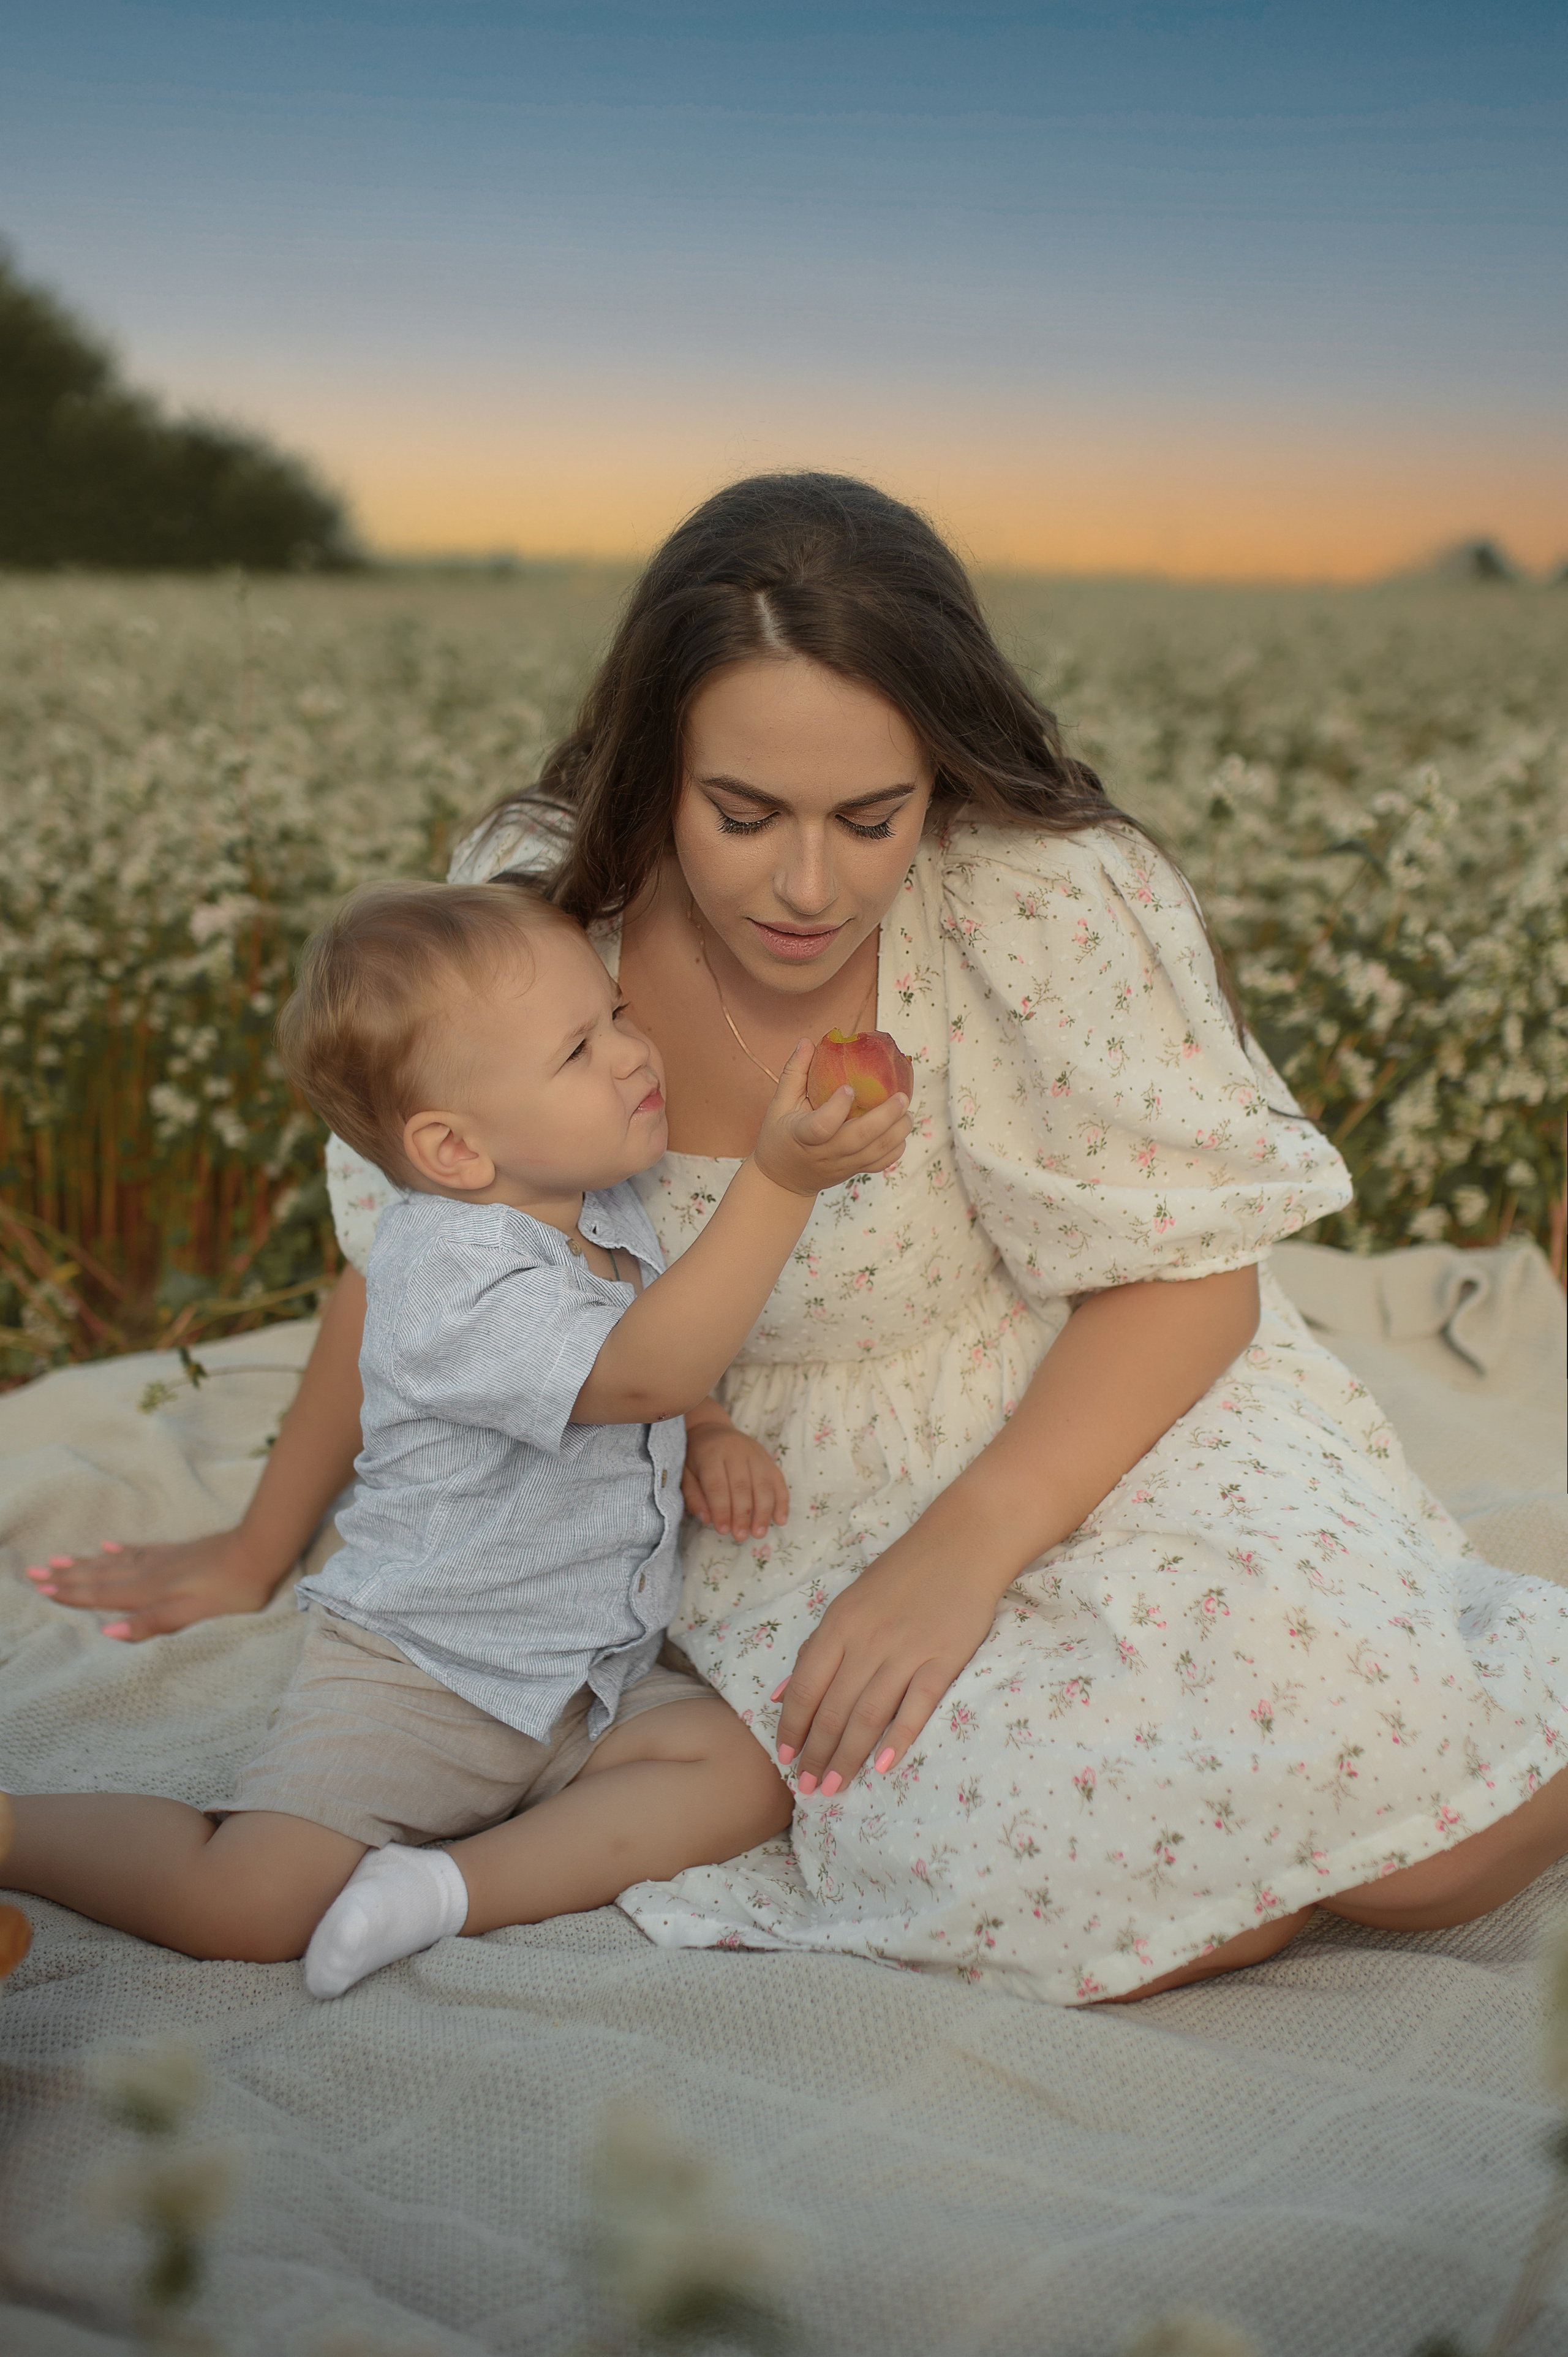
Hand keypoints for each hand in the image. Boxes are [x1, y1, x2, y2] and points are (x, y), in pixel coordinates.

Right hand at [19, 1528, 282, 1640]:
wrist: (261, 1549)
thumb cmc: (233, 1589)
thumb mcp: (193, 1614)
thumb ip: (152, 1622)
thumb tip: (108, 1633)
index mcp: (151, 1592)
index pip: (103, 1595)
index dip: (72, 1594)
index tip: (42, 1589)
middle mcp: (151, 1573)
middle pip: (101, 1576)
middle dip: (67, 1576)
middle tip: (34, 1572)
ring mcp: (164, 1559)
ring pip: (115, 1562)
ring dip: (86, 1562)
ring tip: (59, 1558)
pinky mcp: (179, 1552)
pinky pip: (141, 1550)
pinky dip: (121, 1549)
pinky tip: (109, 1544)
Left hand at [682, 1415, 789, 1538]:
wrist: (711, 1429)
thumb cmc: (695, 1457)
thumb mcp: (684, 1473)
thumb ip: (693, 1496)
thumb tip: (707, 1519)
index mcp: (711, 1454)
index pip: (717, 1485)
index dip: (721, 1509)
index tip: (722, 1530)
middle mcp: (735, 1450)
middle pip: (742, 1485)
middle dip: (742, 1514)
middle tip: (740, 1537)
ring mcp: (755, 1453)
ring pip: (763, 1484)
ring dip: (763, 1511)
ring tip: (759, 1533)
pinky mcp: (768, 1458)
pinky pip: (778, 1481)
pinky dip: (782, 1502)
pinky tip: (780, 1520)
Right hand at [752, 1041, 909, 1198]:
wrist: (784, 1179)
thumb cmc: (780, 1136)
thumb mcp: (779, 1105)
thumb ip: (794, 1074)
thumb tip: (808, 1042)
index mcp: (801, 1136)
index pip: (821, 1126)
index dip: (836, 1109)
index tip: (849, 1088)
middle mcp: (824, 1153)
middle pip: (858, 1140)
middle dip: (884, 1118)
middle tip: (902, 1097)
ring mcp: (841, 1165)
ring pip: (874, 1153)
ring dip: (896, 1133)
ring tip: (908, 1112)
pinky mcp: (853, 1172)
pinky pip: (879, 1165)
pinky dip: (895, 1150)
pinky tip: (902, 1130)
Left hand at [771, 1529, 998, 1794]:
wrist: (961, 1543)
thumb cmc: (900, 1575)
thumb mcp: (847, 1604)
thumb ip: (815, 1650)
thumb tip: (776, 1697)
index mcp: (838, 1625)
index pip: (805, 1687)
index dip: (791, 1727)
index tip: (783, 1760)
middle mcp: (866, 1640)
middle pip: (833, 1709)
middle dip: (816, 1753)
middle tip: (807, 1790)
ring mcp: (906, 1650)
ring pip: (868, 1714)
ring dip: (848, 1756)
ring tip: (834, 1787)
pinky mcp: (944, 1657)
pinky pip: (917, 1705)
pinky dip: (898, 1737)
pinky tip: (883, 1765)